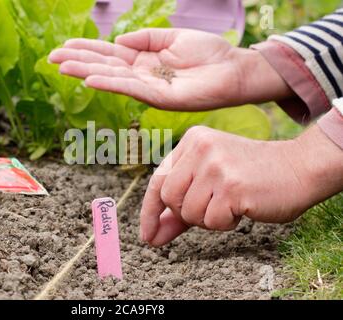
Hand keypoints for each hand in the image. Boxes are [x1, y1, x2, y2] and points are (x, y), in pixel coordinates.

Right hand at [49, 28, 292, 110]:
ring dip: (87, 72)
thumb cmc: (208, 53)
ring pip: (113, 78)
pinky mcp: (161, 97)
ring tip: (63, 67)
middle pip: (105, 66)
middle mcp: (142, 75)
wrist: (234, 69)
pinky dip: (111, 84)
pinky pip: (132, 89)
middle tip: (51, 59)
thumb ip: (146, 37)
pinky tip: (91, 79)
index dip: (86, 49)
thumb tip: (119, 41)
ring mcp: (150, 87)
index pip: (109, 54)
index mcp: (144, 60)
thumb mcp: (172, 37)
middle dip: (78, 62)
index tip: (63, 46)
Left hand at [141, 125, 342, 246]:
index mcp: (192, 141)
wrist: (297, 169)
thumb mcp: (210, 181)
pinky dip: (225, 223)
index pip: (158, 180)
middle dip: (186, 214)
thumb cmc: (251, 176)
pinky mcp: (231, 186)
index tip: (147, 234)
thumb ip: (179, 206)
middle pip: (169, 198)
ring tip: (230, 204)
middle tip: (211, 208)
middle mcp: (200, 148)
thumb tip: (152, 236)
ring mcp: (216, 166)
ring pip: (189, 212)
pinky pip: (212, 221)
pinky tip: (241, 208)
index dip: (149, 211)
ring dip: (208, 219)